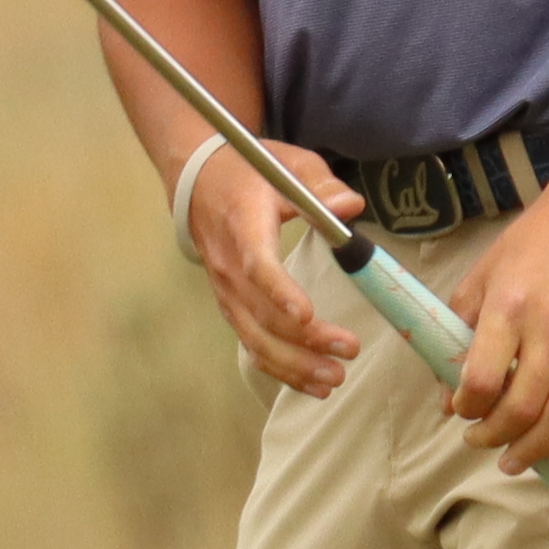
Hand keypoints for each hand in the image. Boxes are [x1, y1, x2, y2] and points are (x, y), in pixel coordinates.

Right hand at [184, 141, 360, 396]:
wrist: (198, 180)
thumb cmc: (251, 171)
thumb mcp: (288, 164)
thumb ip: (321, 185)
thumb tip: (350, 207)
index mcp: (243, 226)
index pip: (257, 266)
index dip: (280, 292)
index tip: (306, 314)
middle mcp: (229, 266)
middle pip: (261, 314)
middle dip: (305, 340)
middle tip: (347, 350)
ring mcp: (227, 292)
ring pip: (256, 340)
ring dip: (295, 365)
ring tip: (334, 378)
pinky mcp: (231, 307)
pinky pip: (253, 345)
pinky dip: (281, 369)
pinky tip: (313, 385)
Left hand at [451, 181, 548, 475]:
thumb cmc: (532, 245)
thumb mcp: (482, 278)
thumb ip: (458, 335)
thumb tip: (447, 399)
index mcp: (509, 306)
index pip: (481, 379)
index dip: (467, 408)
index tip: (462, 412)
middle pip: (523, 407)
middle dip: (496, 437)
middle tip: (483, 443)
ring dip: (535, 449)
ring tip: (516, 459)